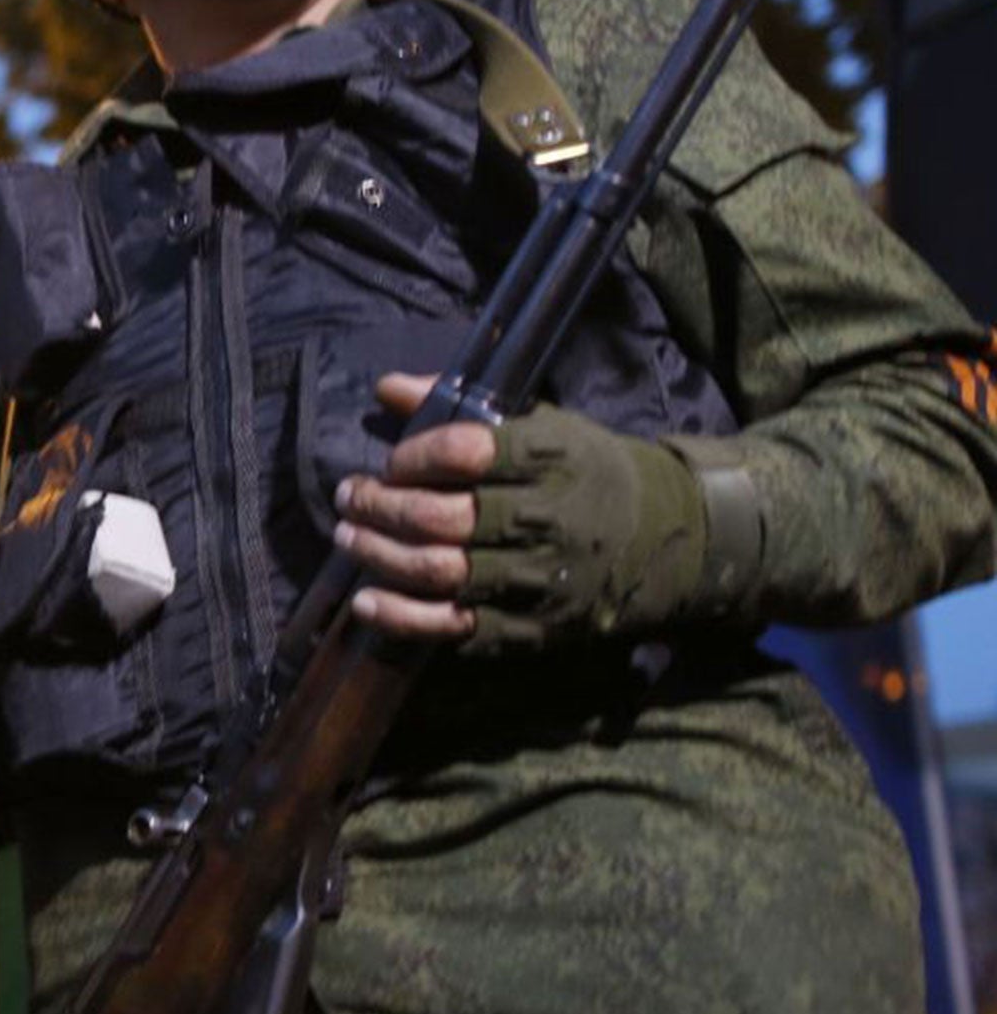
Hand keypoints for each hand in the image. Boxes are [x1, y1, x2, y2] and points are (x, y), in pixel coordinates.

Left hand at [335, 374, 711, 651]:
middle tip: (349, 496)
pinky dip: (402, 617)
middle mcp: (546, 519)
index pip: (465, 451)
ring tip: (348, 536)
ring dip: (380, 555)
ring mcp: (538, 579)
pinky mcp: (531, 627)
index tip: (393, 460)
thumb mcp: (540, 424)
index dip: (414, 455)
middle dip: (382, 506)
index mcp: (552, 459)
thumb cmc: (585, 471)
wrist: (664, 538)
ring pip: (441, 571)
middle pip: (443, 517)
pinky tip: (366, 602)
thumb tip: (386, 387)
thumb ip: (457, 404)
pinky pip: (455, 626)